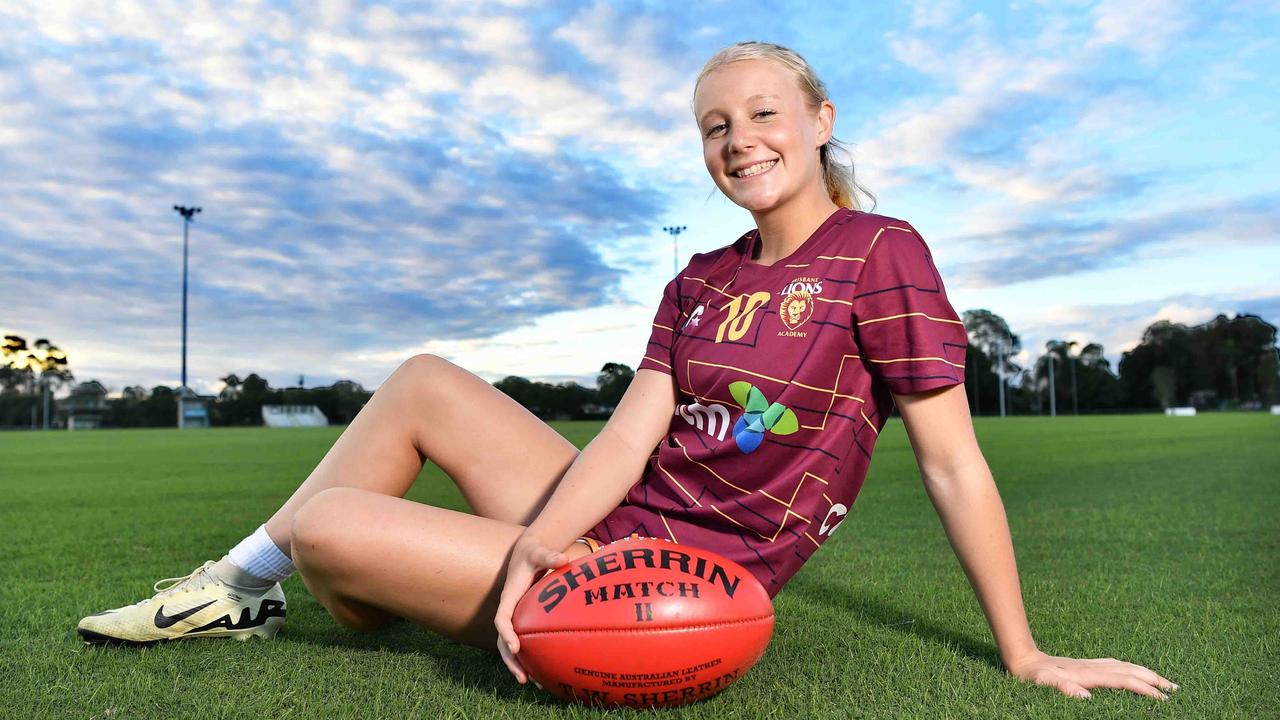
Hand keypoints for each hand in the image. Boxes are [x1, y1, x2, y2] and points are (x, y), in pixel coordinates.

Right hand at [494, 534, 569, 684]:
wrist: (527, 552)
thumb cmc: (533, 553)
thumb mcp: (539, 552)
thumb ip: (549, 556)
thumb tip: (562, 558)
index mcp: (509, 596)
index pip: (502, 619)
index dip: (506, 633)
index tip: (516, 647)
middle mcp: (508, 610)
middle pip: (503, 641)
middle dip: (510, 660)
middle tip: (522, 678)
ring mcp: (515, 618)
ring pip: (510, 646)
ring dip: (518, 665)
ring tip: (532, 683)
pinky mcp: (523, 621)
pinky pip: (523, 642)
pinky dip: (529, 657)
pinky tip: (543, 672)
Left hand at [1006, 650, 1178, 699]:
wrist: (1022, 659)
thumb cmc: (1032, 676)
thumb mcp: (1043, 685)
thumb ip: (1062, 689)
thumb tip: (1085, 697)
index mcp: (1087, 674)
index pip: (1122, 681)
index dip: (1143, 689)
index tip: (1162, 699)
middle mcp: (1092, 667)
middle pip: (1130, 671)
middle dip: (1153, 679)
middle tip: (1176, 690)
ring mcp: (1090, 664)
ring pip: (1124, 666)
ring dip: (1145, 672)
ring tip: (1163, 681)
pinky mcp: (1085, 664)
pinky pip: (1115, 664)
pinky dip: (1130, 668)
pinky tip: (1133, 671)